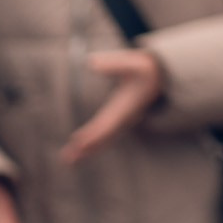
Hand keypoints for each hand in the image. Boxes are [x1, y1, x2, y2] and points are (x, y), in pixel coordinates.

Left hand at [62, 47, 165, 163]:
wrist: (156, 77)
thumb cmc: (144, 69)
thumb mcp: (134, 63)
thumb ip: (114, 64)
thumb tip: (91, 63)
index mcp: (127, 107)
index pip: (109, 123)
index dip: (96, 133)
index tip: (81, 142)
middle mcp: (123, 118)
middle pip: (103, 136)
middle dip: (87, 147)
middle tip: (68, 160)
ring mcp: (119, 121)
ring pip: (102, 139)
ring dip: (86, 150)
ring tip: (66, 160)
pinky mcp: (114, 120)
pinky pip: (102, 135)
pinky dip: (90, 143)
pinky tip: (76, 148)